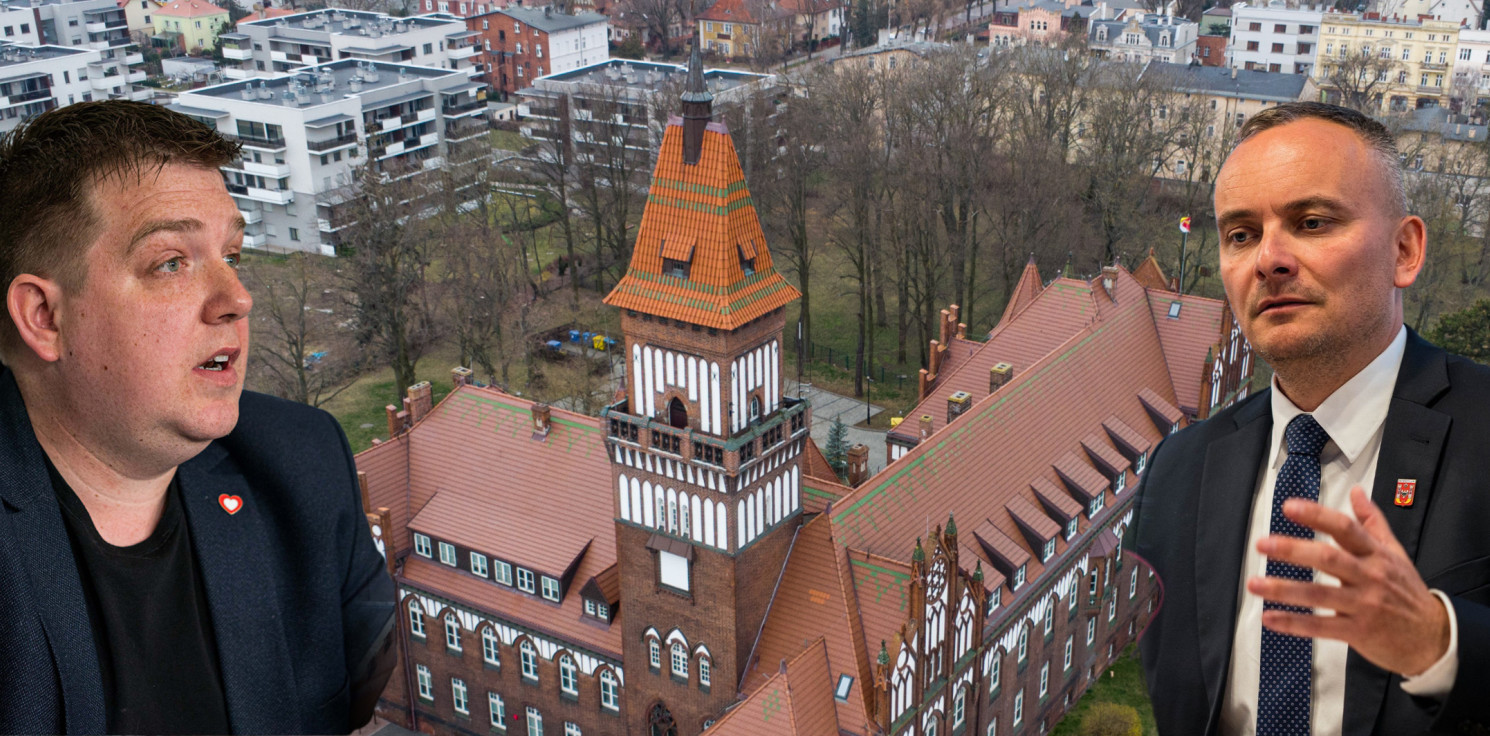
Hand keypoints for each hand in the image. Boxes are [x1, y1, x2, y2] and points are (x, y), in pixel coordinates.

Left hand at [1246, 486, 1450, 676]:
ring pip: (1319, 594)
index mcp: (1376, 555)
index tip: (1290, 507)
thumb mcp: (1396, 553)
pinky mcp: (1358, 631)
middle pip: (1328, 558)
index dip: (1317, 516)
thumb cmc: (1408, 593)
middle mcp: (1370, 577)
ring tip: (1254, 583)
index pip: (1345, 528)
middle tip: (1263, 544)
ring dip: (1283, 589)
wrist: (1434, 637)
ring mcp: (1364, 605)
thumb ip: (1373, 522)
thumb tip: (1357, 492)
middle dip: (1293, 549)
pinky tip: (1270, 618)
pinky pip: (1321, 626)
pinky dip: (1294, 623)